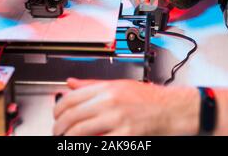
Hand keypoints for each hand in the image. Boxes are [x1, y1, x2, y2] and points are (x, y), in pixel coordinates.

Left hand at [53, 78, 199, 135]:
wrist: (171, 109)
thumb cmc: (148, 98)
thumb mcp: (119, 85)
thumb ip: (92, 85)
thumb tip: (71, 84)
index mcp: (107, 89)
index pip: (71, 98)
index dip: (58, 109)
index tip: (56, 116)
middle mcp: (110, 102)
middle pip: (72, 115)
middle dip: (59, 127)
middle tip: (57, 132)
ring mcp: (117, 119)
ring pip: (80, 131)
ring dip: (68, 138)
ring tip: (66, 139)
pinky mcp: (125, 136)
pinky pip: (99, 142)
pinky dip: (87, 144)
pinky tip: (85, 143)